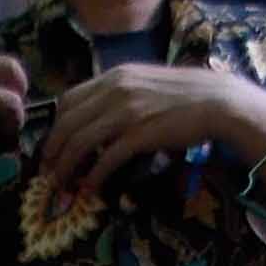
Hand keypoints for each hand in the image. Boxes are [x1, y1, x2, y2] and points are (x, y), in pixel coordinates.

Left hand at [39, 66, 265, 192]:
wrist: (217, 101)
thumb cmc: (183, 96)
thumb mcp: (143, 85)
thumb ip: (118, 96)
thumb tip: (97, 120)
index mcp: (113, 77)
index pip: (68, 100)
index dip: (55, 126)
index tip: (52, 146)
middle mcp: (115, 90)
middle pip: (67, 122)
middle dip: (53, 151)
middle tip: (48, 172)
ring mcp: (127, 111)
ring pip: (80, 141)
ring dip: (66, 167)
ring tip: (62, 185)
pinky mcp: (140, 133)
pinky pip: (106, 158)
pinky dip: (94, 176)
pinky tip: (90, 188)